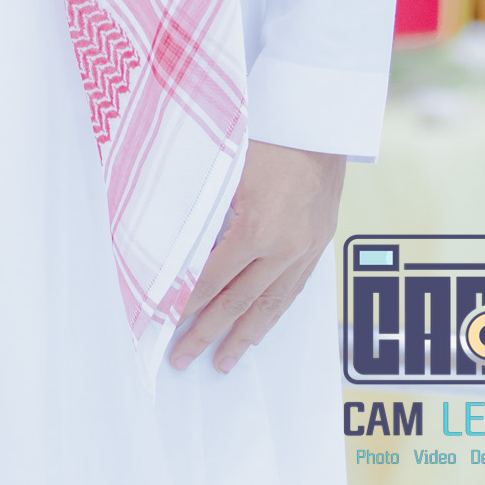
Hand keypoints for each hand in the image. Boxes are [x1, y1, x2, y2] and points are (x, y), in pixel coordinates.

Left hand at [167, 139, 344, 374]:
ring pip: (269, 304)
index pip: (211, 278)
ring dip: (243, 336)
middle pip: (237, 300)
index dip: (186, 302)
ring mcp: (304, 249)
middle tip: (182, 358)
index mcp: (255, 227)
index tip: (164, 322)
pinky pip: (293, 290)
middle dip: (207, 332)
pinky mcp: (318, 244)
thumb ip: (202, 206)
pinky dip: (273, 313)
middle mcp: (282, 247)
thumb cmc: (267, 136)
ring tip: (224, 362)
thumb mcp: (226, 167)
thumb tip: (168, 239)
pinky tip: (260, 328)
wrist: (320, 123)